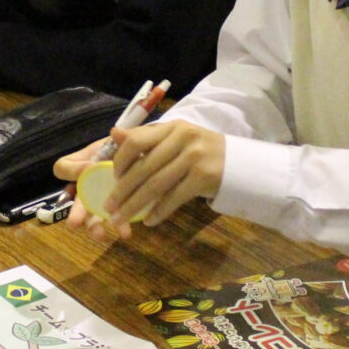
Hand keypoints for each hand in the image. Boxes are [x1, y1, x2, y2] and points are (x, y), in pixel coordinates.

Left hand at [53, 122, 224, 238]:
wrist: (241, 164)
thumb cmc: (201, 153)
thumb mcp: (174, 140)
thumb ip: (146, 139)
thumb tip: (113, 135)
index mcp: (171, 126)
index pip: (136, 141)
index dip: (119, 161)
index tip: (111, 179)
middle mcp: (182, 137)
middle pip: (143, 167)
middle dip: (121, 191)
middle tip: (108, 208)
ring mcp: (194, 157)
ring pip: (155, 185)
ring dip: (134, 205)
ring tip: (121, 219)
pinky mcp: (204, 177)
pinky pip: (173, 198)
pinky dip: (158, 212)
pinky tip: (148, 221)